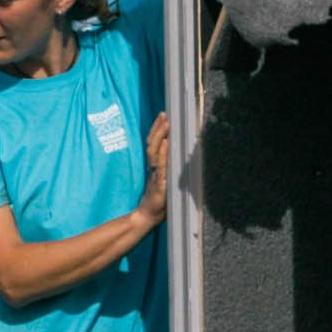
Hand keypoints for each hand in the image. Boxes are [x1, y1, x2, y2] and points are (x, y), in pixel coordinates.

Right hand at [132, 112, 173, 226]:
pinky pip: (161, 166)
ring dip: (160, 136)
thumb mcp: (167, 184)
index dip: (157, 131)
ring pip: (155, 151)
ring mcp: (156, 174)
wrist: (148, 217)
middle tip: (164, 115)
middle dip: (158, 128)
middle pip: (153, 144)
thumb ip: (170, 172)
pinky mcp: (159, 183)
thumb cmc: (159, 203)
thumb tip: (183, 159)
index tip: (162, 117)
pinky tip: (167, 144)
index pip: (154, 144)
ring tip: (165, 123)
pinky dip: (164, 154)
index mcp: (155, 167)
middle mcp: (154, 168)